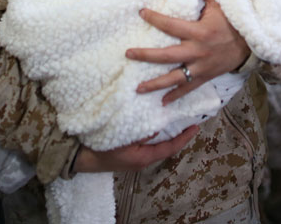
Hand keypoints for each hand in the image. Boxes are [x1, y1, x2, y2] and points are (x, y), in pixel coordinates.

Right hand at [72, 125, 199, 172]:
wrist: (84, 158)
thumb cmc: (102, 149)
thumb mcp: (122, 140)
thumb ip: (141, 135)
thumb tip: (158, 128)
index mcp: (144, 157)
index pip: (170, 148)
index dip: (184, 138)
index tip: (196, 127)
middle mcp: (144, 159)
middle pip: (167, 147)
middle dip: (179, 135)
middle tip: (189, 121)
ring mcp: (138, 158)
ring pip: (159, 146)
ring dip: (168, 134)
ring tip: (177, 121)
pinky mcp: (132, 154)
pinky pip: (149, 144)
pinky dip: (157, 135)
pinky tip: (157, 125)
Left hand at [127, 0, 249, 104]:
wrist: (253, 41)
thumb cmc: (233, 18)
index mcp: (200, 31)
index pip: (171, 25)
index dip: (154, 18)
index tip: (141, 13)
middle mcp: (198, 51)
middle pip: (167, 56)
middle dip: (146, 55)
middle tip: (128, 54)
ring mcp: (202, 67)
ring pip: (175, 78)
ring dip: (155, 84)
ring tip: (138, 88)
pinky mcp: (206, 77)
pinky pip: (189, 88)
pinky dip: (176, 96)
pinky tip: (162, 102)